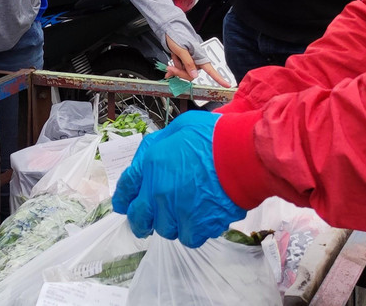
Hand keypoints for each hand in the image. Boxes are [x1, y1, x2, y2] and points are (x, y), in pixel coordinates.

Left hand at [112, 110, 244, 246]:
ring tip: (184, 213)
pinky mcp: (200, 225)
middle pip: (140, 219)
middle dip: (141, 221)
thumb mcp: (178, 127)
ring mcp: (179, 212)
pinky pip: (190, 238)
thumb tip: (149, 157)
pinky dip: (194, 232)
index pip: (127, 188)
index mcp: (152, 165)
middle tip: (148, 221)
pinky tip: (201, 220)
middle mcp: (159, 192)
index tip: (123, 204)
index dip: (123, 198)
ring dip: (172, 224)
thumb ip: (159, 145)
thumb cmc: (214, 136)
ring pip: (166, 230)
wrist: (242, 154)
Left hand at [163, 36, 230, 86]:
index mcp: (199, 56)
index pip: (211, 69)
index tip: (227, 84)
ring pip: (185, 73)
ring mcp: (189, 60)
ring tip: (169, 67)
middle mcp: (196, 59)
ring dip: (176, 71)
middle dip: (181, 73)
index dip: (219, 78)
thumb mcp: (181, 50)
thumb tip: (195, 75)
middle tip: (171, 69)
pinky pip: (180, 69)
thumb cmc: (177, 35)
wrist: (169, 29)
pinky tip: (169, 70)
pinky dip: (174, 70)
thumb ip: (188, 63)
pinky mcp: (183, 60)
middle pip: (192, 74)